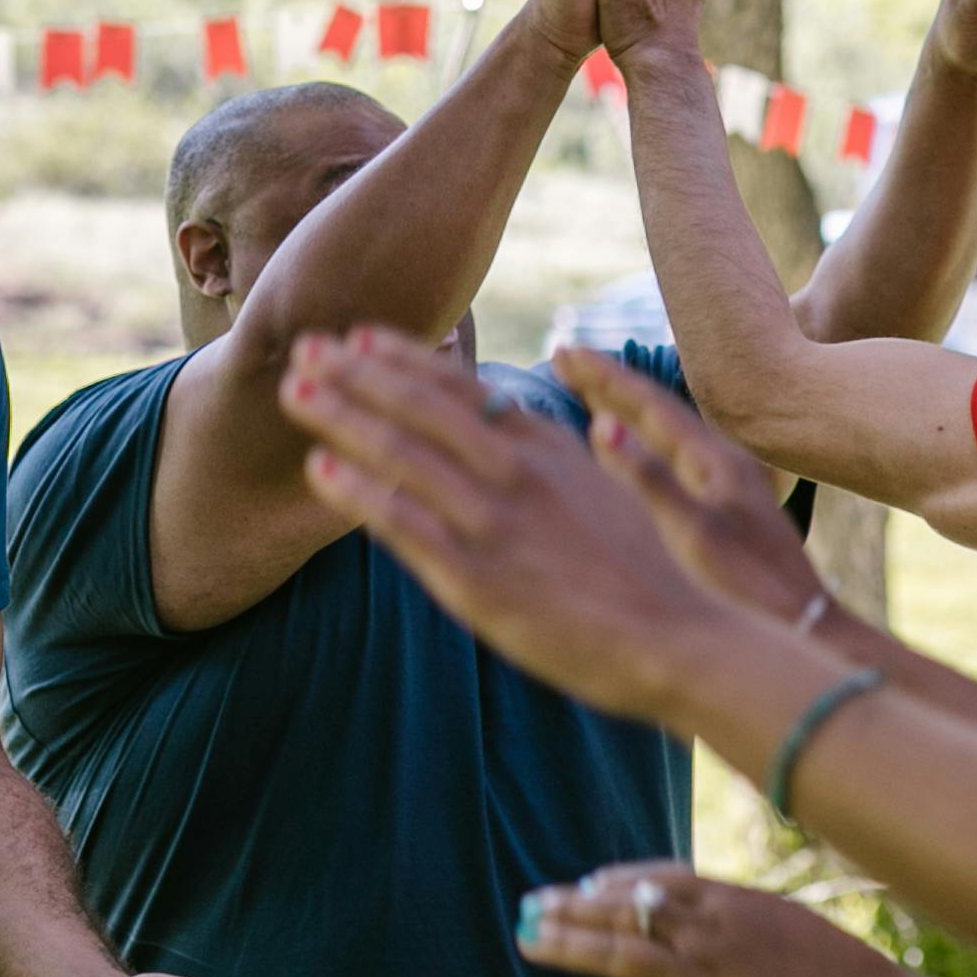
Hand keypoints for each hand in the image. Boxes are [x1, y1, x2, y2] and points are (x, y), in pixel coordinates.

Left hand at [281, 329, 762, 725]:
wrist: (682, 639)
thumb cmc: (652, 576)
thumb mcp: (615, 493)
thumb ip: (568, 457)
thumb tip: (541, 423)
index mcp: (550, 447)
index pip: (464, 388)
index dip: (405, 359)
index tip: (360, 337)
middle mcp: (517, 472)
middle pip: (421, 406)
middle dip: (356, 373)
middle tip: (305, 346)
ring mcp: (494, 522)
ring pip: (402, 453)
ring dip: (342, 416)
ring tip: (293, 392)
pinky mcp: (478, 577)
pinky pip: (404, 522)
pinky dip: (358, 490)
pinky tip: (319, 468)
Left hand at [520, 863, 904, 976]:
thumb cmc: (829, 962)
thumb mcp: (777, 916)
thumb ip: (728, 910)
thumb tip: (685, 906)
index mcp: (729, 898)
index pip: (655, 879)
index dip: (613, 881)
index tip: (581, 883)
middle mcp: (709, 930)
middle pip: (625, 911)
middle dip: (571, 908)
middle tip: (528, 905)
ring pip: (622, 955)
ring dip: (570, 947)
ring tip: (527, 942)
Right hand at [559, 349, 826, 630]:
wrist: (808, 629)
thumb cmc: (749, 589)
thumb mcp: (692, 534)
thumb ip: (648, 480)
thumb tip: (602, 426)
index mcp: (715, 462)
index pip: (648, 405)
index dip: (602, 378)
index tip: (562, 351)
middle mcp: (723, 464)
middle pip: (657, 411)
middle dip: (609, 385)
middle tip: (565, 357)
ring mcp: (728, 487)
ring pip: (667, 436)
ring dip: (626, 412)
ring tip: (590, 395)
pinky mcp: (729, 511)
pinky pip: (675, 462)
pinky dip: (643, 447)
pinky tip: (634, 457)